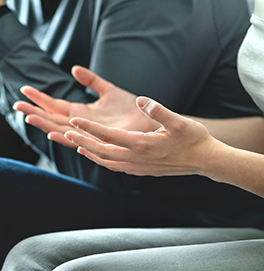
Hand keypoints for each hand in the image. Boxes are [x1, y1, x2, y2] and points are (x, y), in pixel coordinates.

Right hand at [14, 66, 159, 148]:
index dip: (39, 98)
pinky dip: (65, 137)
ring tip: (28, 118)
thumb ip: (91, 81)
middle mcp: (80, 125)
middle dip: (34, 112)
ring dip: (44, 124)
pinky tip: (54, 133)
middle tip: (16, 106)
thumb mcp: (109, 90)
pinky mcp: (99, 140)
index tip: (24, 90)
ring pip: (60, 129)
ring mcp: (88, 133)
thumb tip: (74, 69)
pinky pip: (78, 140)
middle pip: (51, 119)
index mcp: (81, 113)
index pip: (54, 106)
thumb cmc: (132, 110)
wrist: (151, 122)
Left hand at [64, 97, 215, 176]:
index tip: (74, 121)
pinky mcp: (140, 171)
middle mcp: (136, 159)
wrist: (205, 161)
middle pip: (101, 151)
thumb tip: (142, 100)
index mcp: (142, 145)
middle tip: (66, 132)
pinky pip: (114, 166)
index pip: (108, 136)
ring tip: (75, 143)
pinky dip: (101, 160)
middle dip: (81, 141)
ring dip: (89, 152)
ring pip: (105, 161)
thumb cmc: (194, 138)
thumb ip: (158, 110)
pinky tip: (96, 154)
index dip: (89, 128)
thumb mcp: (179, 121)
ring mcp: (137, 167)